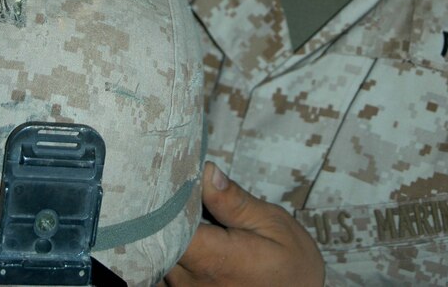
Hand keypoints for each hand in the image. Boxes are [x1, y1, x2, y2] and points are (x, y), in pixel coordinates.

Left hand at [157, 161, 323, 285]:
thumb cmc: (290, 262)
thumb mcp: (272, 224)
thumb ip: (234, 202)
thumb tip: (206, 171)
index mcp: (214, 261)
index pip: (167, 226)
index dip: (163, 199)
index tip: (172, 173)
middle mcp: (192, 283)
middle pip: (157, 240)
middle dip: (162, 211)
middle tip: (175, 183)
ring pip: (156, 255)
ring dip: (164, 230)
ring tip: (181, 206)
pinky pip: (163, 270)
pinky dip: (167, 249)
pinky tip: (181, 231)